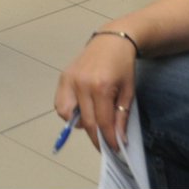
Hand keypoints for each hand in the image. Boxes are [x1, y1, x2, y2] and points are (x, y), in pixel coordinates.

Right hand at [53, 31, 138, 150]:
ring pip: (67, 114)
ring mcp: (70, 80)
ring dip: (78, 124)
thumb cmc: (122, 65)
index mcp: (101, 86)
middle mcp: (82, 84)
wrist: (111, 41)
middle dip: (96, 137)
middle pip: (85, 121)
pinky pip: (59, 103)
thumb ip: (121, 116)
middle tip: (104, 144)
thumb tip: (119, 138)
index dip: (108, 138)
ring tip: (91, 122)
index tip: (114, 148)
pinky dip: (67, 112)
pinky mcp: (63, 77)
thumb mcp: (128, 91)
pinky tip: (80, 110)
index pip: (102, 122)